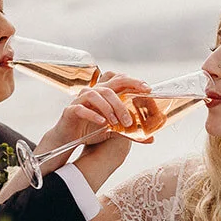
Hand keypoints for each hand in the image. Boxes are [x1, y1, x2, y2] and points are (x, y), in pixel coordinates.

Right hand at [33, 72, 150, 178]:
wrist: (68, 140)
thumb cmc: (91, 131)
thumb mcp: (113, 131)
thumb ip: (130, 132)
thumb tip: (151, 139)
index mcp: (103, 94)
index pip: (119, 80)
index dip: (133, 81)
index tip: (147, 89)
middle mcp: (92, 92)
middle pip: (110, 86)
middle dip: (124, 95)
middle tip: (136, 107)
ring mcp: (80, 100)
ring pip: (96, 95)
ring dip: (110, 108)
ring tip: (117, 122)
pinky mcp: (71, 111)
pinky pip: (82, 108)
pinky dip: (93, 115)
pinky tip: (102, 123)